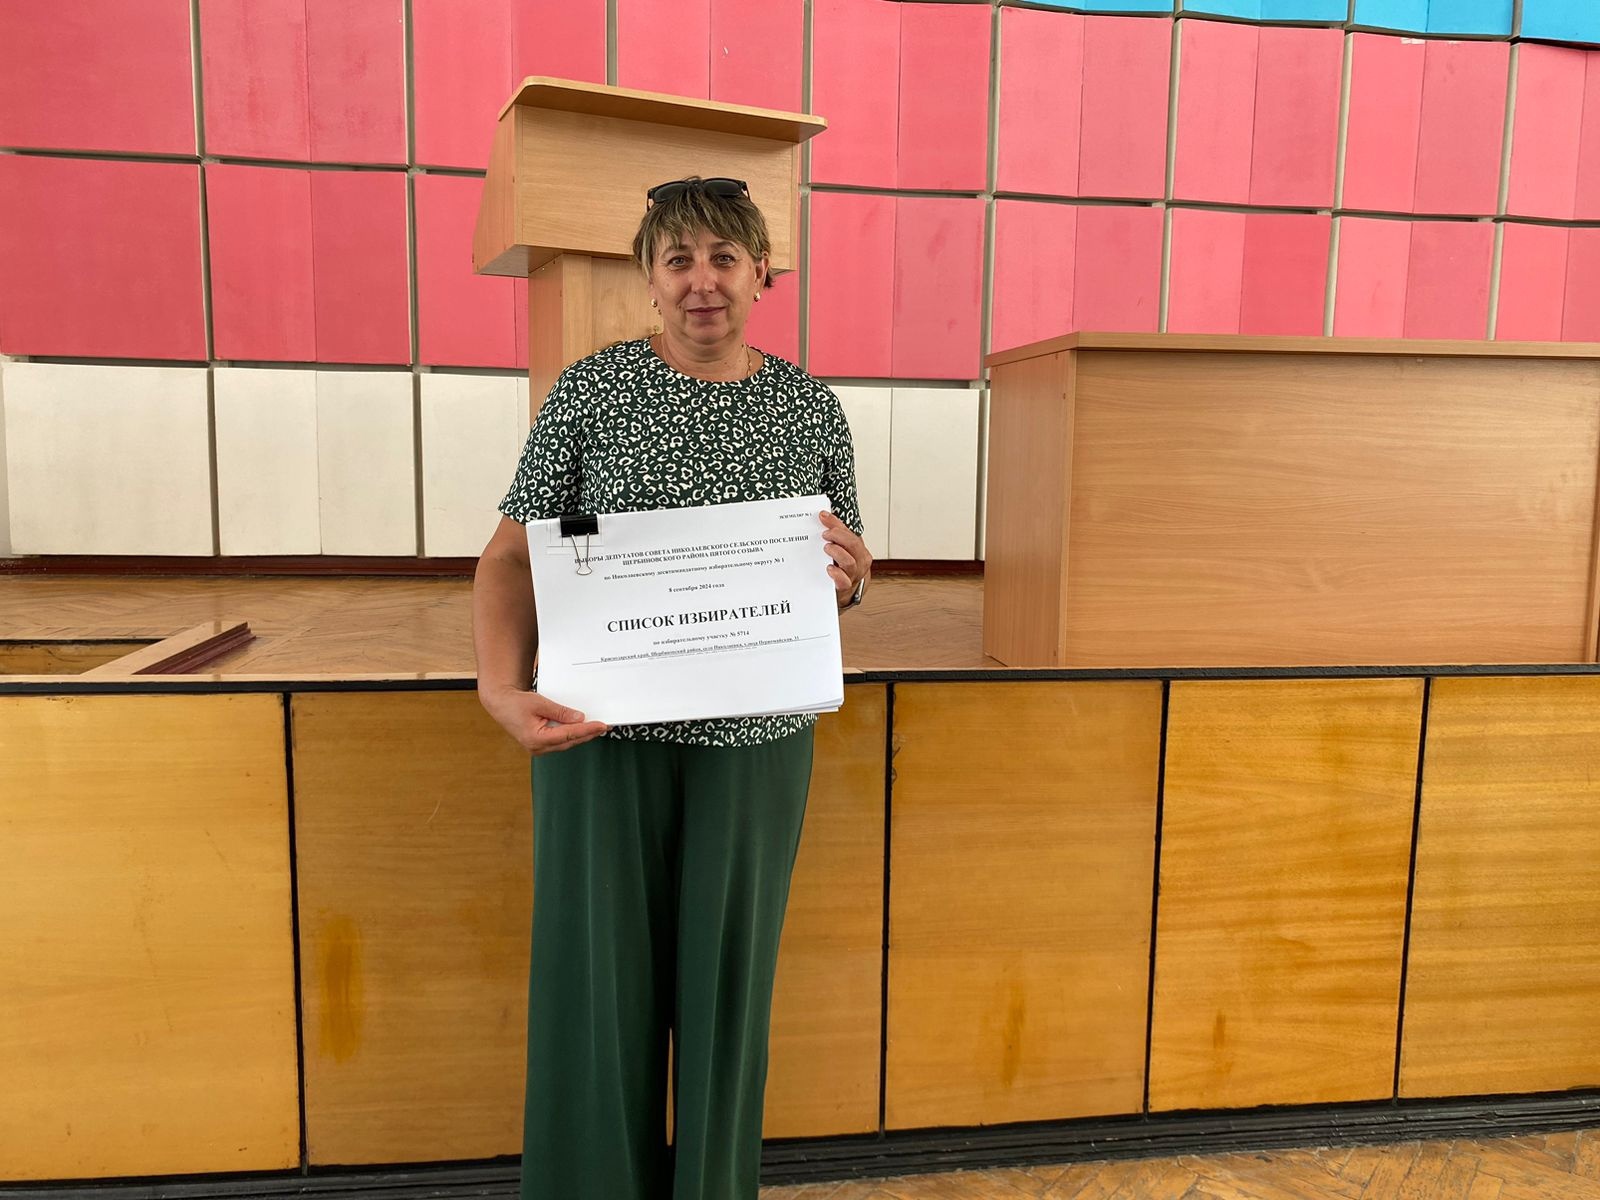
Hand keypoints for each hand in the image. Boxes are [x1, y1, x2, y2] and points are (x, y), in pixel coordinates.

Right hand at [480, 685, 608, 755]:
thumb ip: (560, 712)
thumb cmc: (516, 703)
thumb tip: (579, 718)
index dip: (587, 730)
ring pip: (566, 743)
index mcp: (536, 739)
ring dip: (581, 735)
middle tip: (604, 727)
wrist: (501, 705)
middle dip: (588, 734)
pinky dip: (572, 735)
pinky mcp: (540, 744)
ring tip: (597, 728)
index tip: (601, 725)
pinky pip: (560, 741)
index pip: (568, 735)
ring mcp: (539, 748)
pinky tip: (581, 729)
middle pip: (570, 742)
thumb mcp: (540, 703)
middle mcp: (538, 747)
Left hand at [820, 510, 871, 609]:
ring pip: (850, 562)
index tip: (823, 517)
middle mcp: (859, 562)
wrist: (845, 590)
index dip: (836, 524)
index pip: (850, 533)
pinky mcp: (844, 587)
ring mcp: (853, 575)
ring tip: (826, 548)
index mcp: (859, 550)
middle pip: (853, 545)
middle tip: (825, 534)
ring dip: (837, 552)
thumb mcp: (842, 548)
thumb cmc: (842, 567)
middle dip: (838, 536)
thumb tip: (823, 516)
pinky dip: (837, 574)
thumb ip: (835, 533)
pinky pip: (844, 582)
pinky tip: (829, 568)